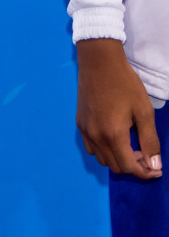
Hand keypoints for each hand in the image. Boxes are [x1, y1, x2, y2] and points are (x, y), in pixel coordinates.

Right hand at [78, 38, 161, 178]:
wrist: (99, 63)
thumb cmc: (125, 84)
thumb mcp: (144, 112)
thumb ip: (149, 141)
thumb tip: (154, 165)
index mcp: (113, 134)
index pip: (129, 167)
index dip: (145, 173)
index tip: (157, 169)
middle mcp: (95, 136)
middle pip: (115, 166)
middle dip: (134, 166)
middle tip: (146, 154)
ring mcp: (85, 130)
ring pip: (102, 159)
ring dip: (118, 159)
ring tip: (131, 146)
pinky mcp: (80, 124)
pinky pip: (92, 148)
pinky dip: (105, 151)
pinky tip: (115, 138)